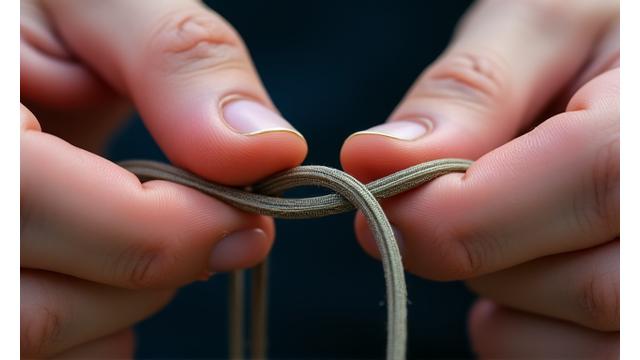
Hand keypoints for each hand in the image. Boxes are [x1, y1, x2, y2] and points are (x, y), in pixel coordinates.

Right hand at [21, 0, 306, 356]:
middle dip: (156, 270)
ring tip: (150, 226)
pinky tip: (109, 260)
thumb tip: (265, 150)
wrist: (22, 60)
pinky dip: (104, 327)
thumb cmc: (52, 23)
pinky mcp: (2, 297)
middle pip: (38, 307)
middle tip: (214, 223)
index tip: (245, 215)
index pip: (31, 203)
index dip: (160, 227)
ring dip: (129, 303)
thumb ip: (178, 60)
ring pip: (41, 339)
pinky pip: (51, 351)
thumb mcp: (102, 5)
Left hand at [340, 1, 618, 357]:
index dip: (460, 210)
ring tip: (517, 228)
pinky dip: (525, 335)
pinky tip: (540, 272)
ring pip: (582, 348)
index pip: (592, 179)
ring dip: (507, 299)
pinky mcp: (637, 330)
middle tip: (464, 198)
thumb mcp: (544, 23)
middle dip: (483, 251)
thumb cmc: (602, 33)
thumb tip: (373, 160)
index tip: (379, 201)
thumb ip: (470, 90)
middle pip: (590, 286)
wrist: (628, 78)